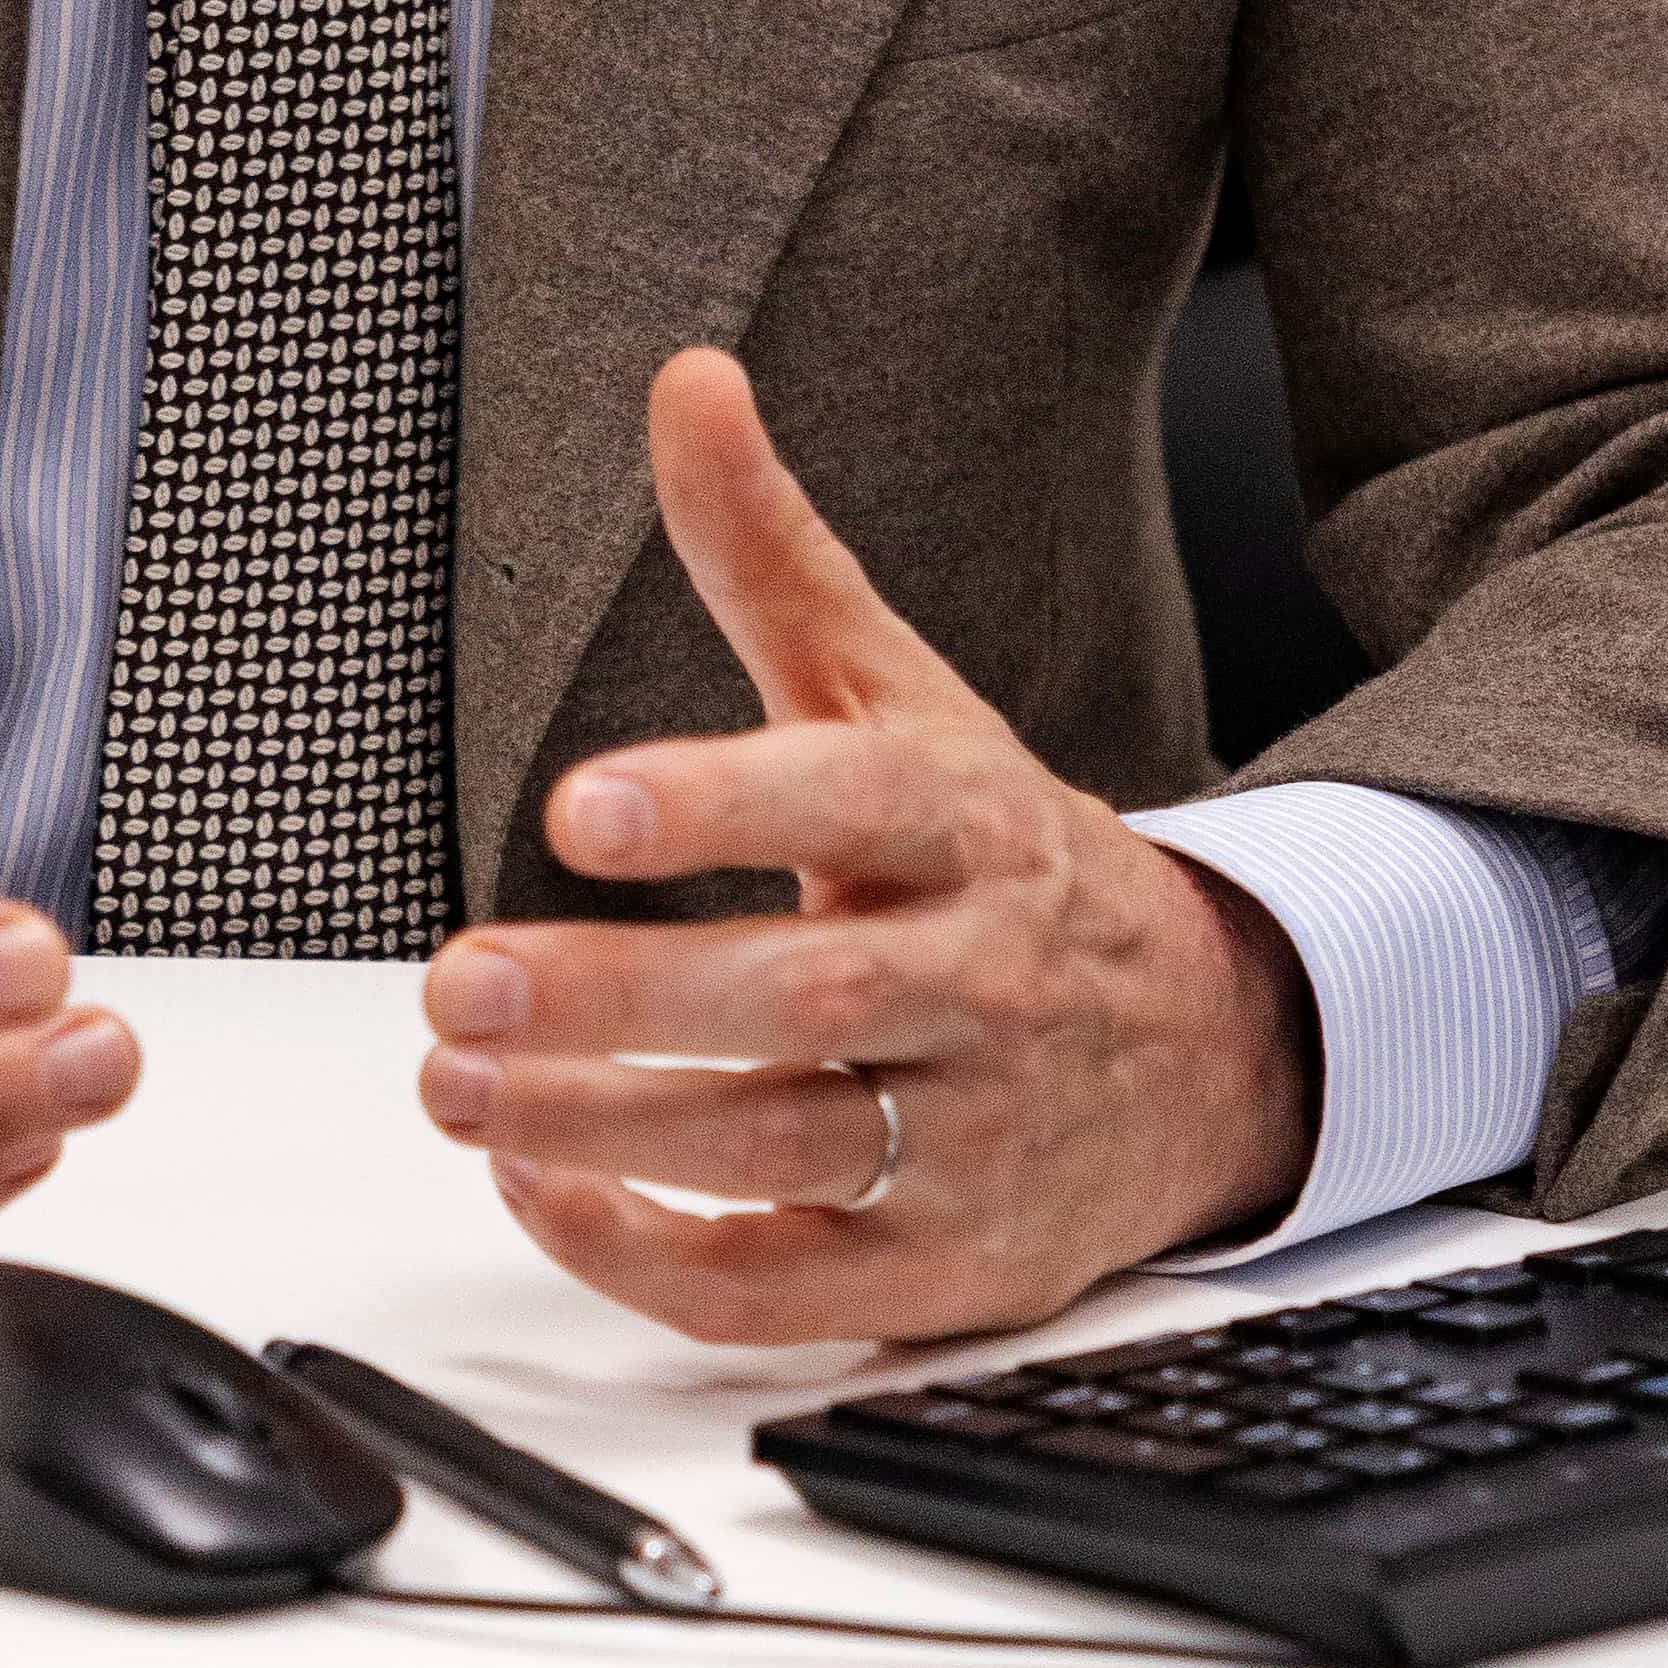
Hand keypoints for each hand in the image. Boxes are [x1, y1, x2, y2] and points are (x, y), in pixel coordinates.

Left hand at [414, 349, 1315, 1343]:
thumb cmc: (1004, 867)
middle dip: (615, 999)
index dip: (718, 805)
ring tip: (454, 1087)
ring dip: (602, 1126)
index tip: (580, 807)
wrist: (1214, 1053)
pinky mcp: (938, 1264)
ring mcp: (966, 1134)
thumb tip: (686, 382)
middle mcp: (975, 981)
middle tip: (454, 984)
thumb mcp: (901, 698)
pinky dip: (652, 1253)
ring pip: (779, 1144)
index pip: (852, 802)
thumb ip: (774, 555)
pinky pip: (782, 1285)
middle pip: (799, 995)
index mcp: (967, 824)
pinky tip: (542, 1188)